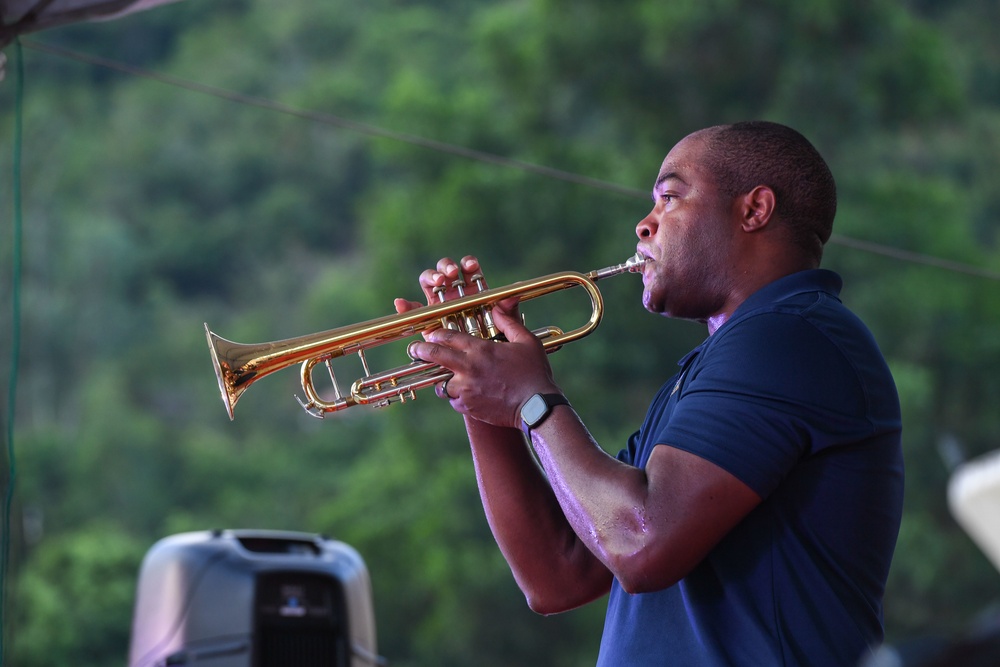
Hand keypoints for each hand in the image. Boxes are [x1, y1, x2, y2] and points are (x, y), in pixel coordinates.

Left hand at [395, 255, 557, 427]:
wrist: (537, 406)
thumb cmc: (534, 372)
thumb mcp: (526, 341)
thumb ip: (508, 322)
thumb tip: (498, 306)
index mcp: (480, 350)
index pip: (448, 336)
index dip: (435, 333)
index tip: (430, 334)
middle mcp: (468, 368)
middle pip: (434, 356)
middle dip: (420, 350)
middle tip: (414, 349)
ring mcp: (466, 389)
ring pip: (441, 383)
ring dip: (442, 379)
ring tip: (444, 377)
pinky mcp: (468, 407)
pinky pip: (454, 401)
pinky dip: (456, 397)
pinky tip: (465, 394)